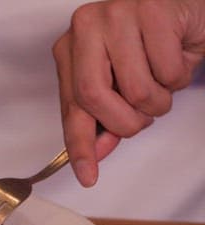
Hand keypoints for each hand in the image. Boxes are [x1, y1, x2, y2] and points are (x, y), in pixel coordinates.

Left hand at [52, 0, 204, 186]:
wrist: (187, 9)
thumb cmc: (152, 46)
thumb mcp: (123, 85)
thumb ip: (105, 117)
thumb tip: (96, 152)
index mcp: (71, 47)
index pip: (70, 105)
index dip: (79, 144)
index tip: (87, 175)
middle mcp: (85, 27)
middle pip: (92, 97)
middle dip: (124, 122)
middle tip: (142, 117)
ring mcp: (116, 14)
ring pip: (136, 89)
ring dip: (159, 100)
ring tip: (163, 79)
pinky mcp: (151, 9)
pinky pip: (167, 71)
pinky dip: (179, 77)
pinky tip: (177, 55)